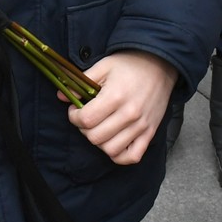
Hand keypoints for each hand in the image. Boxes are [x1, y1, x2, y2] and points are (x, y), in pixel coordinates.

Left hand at [66, 50, 177, 164]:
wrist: (160, 65)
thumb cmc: (130, 64)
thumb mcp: (103, 66)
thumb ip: (82, 81)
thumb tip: (61, 96)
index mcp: (116, 96)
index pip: (87, 120)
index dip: (74, 117)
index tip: (75, 110)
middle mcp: (129, 114)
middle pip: (96, 137)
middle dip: (84, 129)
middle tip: (86, 118)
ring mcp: (141, 126)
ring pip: (111, 150)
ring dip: (99, 142)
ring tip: (99, 128)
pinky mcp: (150, 133)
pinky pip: (132, 157)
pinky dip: (120, 156)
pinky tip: (113, 143)